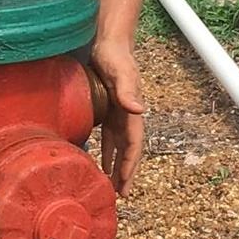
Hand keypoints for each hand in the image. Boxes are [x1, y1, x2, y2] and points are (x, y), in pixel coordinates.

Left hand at [91, 39, 146, 194]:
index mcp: (132, 112)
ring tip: (110, 186)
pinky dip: (105, 152)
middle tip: (119, 195)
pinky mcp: (107, 111)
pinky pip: (108, 138)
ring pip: (118, 148)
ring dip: (115, 166)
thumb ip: (128, 91)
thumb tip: (139, 110)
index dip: (130, 165)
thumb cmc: (116, 56)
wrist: (109, 43)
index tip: (125, 184)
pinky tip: (99, 164)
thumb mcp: (121, 72)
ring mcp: (117, 115)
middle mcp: (127, 117)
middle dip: (125, 173)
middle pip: (128, 151)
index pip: (134, 145)